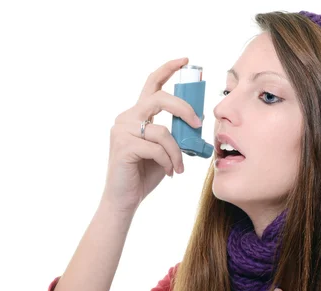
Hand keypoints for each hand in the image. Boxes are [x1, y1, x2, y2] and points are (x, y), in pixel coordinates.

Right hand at [101, 57, 201, 213]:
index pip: (151, 83)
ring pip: (162, 131)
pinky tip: (168, 173)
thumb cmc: (144, 175)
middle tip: (198, 124)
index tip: (186, 60)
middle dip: (184, 108)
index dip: (168, 69)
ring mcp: (122, 131)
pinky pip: (156, 149)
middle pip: (159, 98)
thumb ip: (174, 134)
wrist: (125, 200)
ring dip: (177, 152)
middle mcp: (126, 117)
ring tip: (178, 168)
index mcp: (137, 115)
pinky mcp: (123, 146)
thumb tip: (196, 124)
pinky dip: (168, 162)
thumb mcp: (164, 149)